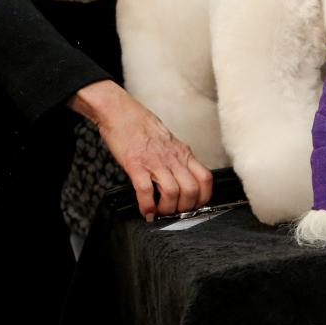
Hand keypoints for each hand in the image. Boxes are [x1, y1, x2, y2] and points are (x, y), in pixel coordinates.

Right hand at [69, 80, 212, 220]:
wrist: (120, 111)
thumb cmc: (142, 127)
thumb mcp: (170, 143)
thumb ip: (179, 160)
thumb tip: (183, 179)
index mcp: (183, 154)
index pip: (205, 179)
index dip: (204, 197)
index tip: (196, 206)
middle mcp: (173, 158)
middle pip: (191, 190)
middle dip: (185, 208)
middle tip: (176, 213)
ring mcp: (154, 162)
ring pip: (172, 192)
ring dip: (167, 209)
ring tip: (160, 213)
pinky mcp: (135, 164)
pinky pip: (145, 190)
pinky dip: (147, 206)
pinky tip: (145, 211)